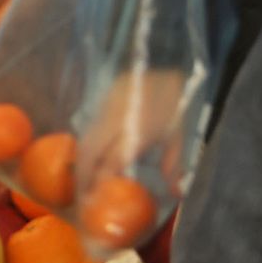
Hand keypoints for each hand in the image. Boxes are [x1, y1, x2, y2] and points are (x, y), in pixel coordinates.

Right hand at [77, 69, 189, 193]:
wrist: (172, 63)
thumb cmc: (179, 104)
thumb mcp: (180, 135)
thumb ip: (174, 164)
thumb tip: (177, 193)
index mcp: (139, 129)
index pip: (111, 160)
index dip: (100, 180)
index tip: (93, 199)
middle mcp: (118, 118)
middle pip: (89, 150)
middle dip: (82, 174)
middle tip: (81, 194)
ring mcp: (107, 105)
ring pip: (85, 138)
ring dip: (81, 160)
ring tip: (82, 179)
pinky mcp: (103, 97)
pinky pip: (90, 125)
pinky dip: (87, 145)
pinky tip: (90, 156)